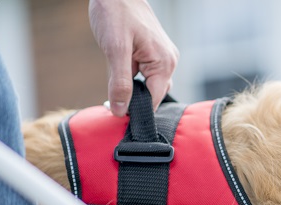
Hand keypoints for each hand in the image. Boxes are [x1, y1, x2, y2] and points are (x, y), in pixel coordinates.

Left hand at [89, 0, 178, 116]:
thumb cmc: (116, 13)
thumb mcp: (115, 50)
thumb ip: (120, 82)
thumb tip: (120, 111)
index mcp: (164, 63)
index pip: (154, 101)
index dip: (135, 111)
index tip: (116, 114)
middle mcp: (169, 61)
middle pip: (153, 95)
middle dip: (134, 100)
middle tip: (111, 102)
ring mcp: (163, 56)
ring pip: (149, 85)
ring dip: (132, 88)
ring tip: (115, 82)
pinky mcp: (154, 52)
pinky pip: (146, 74)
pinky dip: (132, 77)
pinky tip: (119, 69)